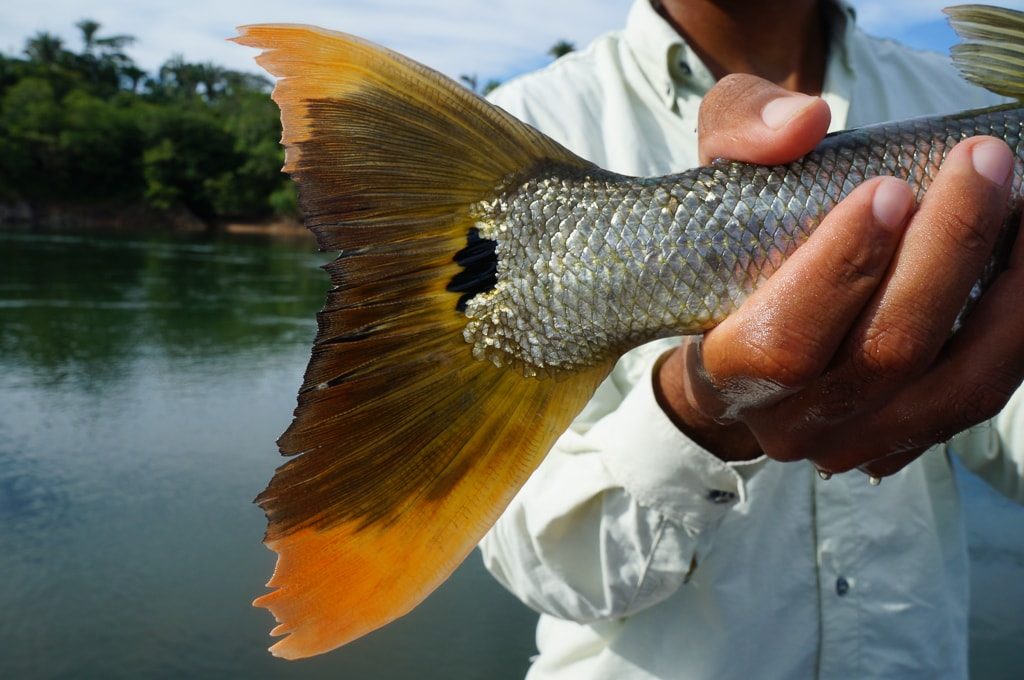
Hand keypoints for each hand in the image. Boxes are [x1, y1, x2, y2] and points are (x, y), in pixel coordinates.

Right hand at [654, 74, 1023, 478]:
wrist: (745, 333)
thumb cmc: (734, 248)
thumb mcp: (717, 168)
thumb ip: (741, 127)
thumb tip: (803, 125)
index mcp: (725, 370)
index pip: (783, 345)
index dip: (841, 272)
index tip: (889, 187)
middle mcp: (790, 425)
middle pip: (886, 358)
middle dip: (945, 253)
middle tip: (982, 162)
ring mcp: (859, 442)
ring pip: (959, 386)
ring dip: (1011, 290)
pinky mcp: (915, 437)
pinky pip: (989, 389)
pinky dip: (1022, 320)